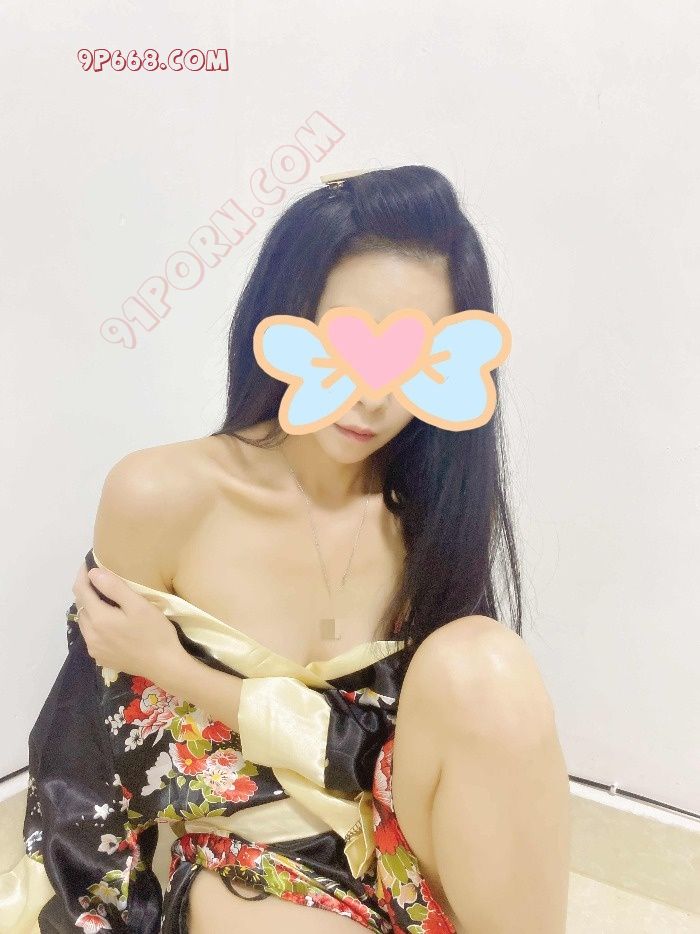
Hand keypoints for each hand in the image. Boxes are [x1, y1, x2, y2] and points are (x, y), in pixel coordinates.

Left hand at [71, 561, 183, 683]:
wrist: (164, 665)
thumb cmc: (155, 632)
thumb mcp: (138, 605)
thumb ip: (114, 588)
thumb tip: (92, 573)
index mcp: (99, 619)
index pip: (81, 591)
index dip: (82, 575)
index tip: (88, 563)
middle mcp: (90, 635)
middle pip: (80, 607)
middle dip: (85, 590)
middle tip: (98, 578)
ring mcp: (95, 649)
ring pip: (84, 622)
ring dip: (89, 608)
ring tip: (102, 598)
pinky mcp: (101, 658)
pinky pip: (90, 636)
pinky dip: (94, 624)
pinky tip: (108, 622)